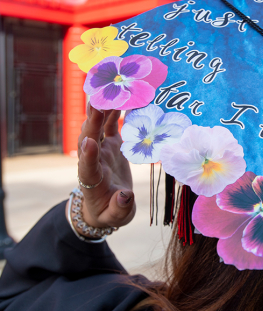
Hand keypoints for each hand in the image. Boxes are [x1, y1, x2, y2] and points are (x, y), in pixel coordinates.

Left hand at [72, 103, 134, 233]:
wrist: (107, 205)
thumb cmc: (110, 213)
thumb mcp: (115, 217)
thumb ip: (120, 209)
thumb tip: (126, 196)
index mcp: (92, 181)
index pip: (87, 167)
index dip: (87, 155)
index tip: (90, 143)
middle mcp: (94, 161)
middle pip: (89, 139)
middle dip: (92, 122)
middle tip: (97, 103)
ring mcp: (101, 150)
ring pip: (97, 127)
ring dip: (100, 110)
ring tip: (107, 92)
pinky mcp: (110, 144)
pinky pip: (110, 125)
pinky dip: (113, 112)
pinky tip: (120, 97)